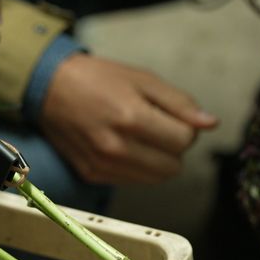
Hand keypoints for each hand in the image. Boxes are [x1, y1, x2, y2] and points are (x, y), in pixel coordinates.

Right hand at [40, 54, 216, 183]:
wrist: (49, 88)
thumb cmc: (96, 78)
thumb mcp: (142, 79)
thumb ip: (179, 102)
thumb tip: (210, 124)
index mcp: (131, 118)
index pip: (184, 141)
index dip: (184, 128)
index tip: (170, 117)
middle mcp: (116, 147)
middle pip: (173, 167)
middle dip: (172, 148)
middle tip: (155, 128)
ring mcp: (102, 164)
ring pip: (154, 179)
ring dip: (156, 161)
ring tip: (138, 137)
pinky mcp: (91, 175)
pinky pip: (131, 181)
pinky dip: (135, 167)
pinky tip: (121, 146)